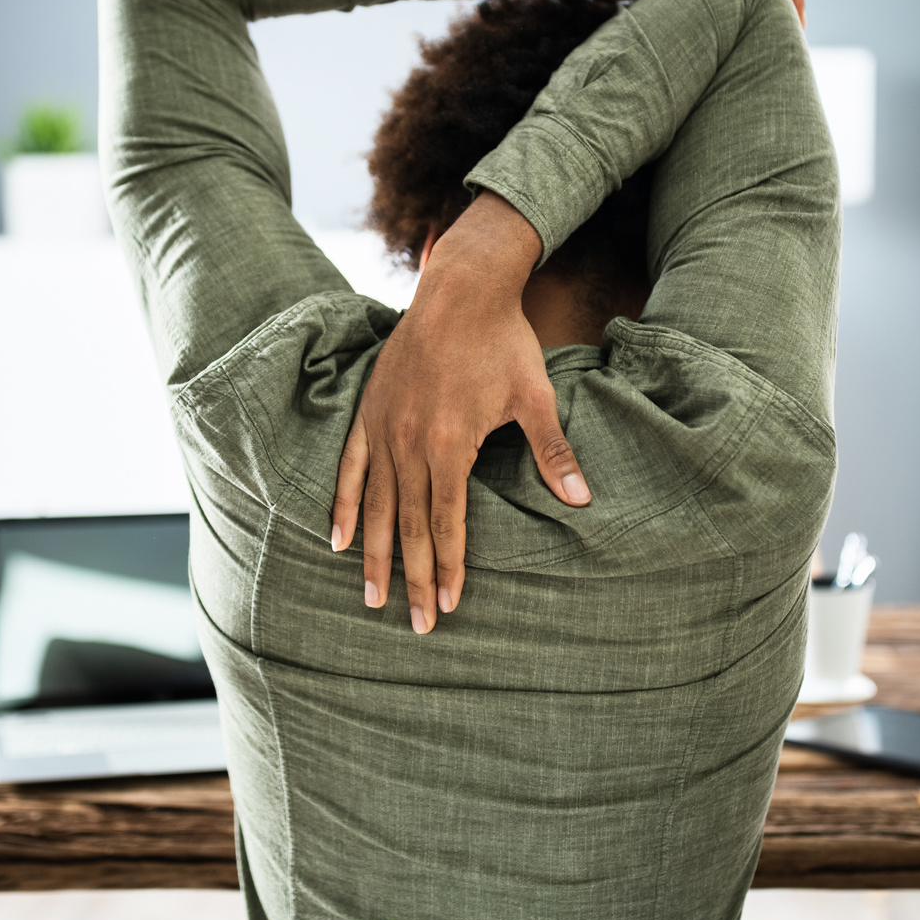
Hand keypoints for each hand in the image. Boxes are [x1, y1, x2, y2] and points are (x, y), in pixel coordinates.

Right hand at [330, 193, 592, 632]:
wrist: (459, 292)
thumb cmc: (504, 343)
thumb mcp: (536, 397)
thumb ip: (552, 452)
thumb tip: (582, 499)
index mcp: (450, 445)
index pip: (446, 522)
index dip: (448, 567)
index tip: (449, 605)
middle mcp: (409, 444)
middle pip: (408, 525)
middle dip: (411, 578)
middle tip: (415, 626)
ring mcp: (383, 429)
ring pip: (375, 506)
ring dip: (373, 555)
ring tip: (370, 598)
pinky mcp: (369, 413)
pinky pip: (349, 469)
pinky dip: (342, 505)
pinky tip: (337, 539)